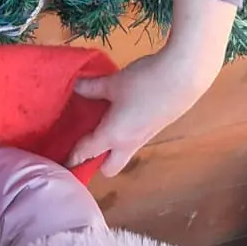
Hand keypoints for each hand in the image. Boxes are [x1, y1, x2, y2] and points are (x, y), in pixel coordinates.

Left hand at [67, 0, 235, 175]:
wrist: (183, 77)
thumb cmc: (143, 82)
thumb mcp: (113, 82)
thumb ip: (92, 87)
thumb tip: (75, 86)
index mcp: (113, 135)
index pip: (87, 153)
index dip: (73, 158)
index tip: (63, 163)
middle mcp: (128, 144)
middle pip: (109, 168)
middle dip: (95, 162)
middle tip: (84, 142)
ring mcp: (144, 138)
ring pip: (123, 155)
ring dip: (111, 148)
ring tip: (100, 126)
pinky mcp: (156, 128)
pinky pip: (134, 141)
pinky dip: (124, 135)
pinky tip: (122, 114)